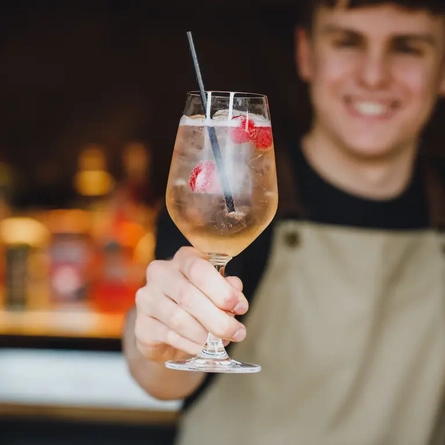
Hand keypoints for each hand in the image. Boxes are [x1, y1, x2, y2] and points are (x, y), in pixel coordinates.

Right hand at [134, 246, 248, 363]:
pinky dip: (192, 345)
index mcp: (183, 258)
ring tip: (222, 342)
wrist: (168, 329)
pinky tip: (204, 348)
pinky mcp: (142, 325)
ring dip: (206, 335)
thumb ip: (228, 290)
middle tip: (237, 332)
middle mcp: (160, 273)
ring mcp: (147, 298)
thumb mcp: (217, 291)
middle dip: (218, 318)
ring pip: (179, 319)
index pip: (198, 268)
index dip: (221, 290)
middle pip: (188, 295)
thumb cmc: (199, 303)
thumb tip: (237, 297)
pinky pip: (170, 336)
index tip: (240, 307)